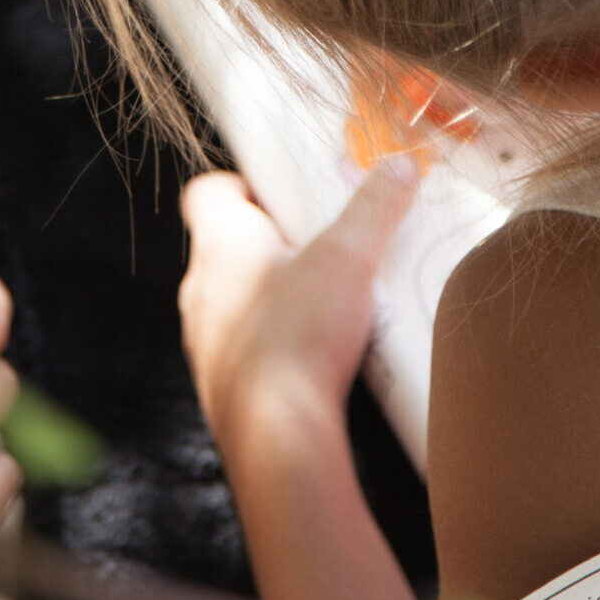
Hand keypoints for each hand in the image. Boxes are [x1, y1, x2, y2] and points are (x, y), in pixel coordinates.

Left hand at [177, 158, 420, 443]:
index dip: (242, 184)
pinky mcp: (221, 384)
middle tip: (322, 245)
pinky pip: (245, 348)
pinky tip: (316, 354)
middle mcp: (201, 290)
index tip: (283, 193)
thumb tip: (398, 165)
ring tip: (327, 302)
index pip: (207, 193)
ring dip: (273, 295)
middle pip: (226, 246)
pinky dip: (275, 342)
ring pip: (235, 300)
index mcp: (220, 245)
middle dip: (273, 242)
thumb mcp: (350, 258)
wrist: (276, 434)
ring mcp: (205, 341)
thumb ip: (375, 208)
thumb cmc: (300, 335)